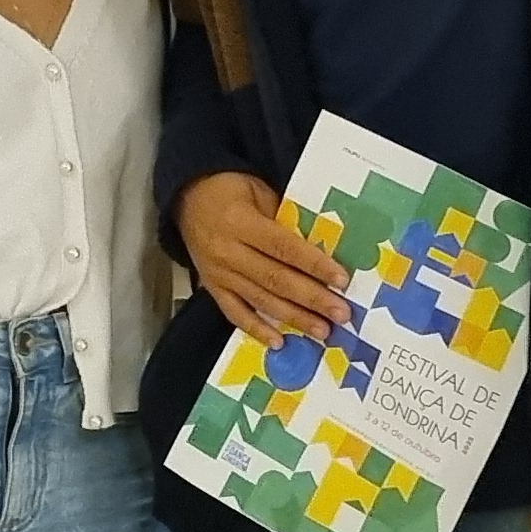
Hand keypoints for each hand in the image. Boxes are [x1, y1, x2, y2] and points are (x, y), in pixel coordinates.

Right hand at [178, 172, 351, 340]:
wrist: (189, 196)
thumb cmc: (231, 189)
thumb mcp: (260, 192)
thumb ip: (285, 220)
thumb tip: (322, 248)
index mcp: (240, 222)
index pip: (284, 248)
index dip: (314, 265)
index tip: (341, 279)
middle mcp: (228, 251)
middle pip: (276, 279)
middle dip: (312, 298)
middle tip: (340, 313)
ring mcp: (218, 273)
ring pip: (260, 300)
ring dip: (293, 318)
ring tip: (321, 330)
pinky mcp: (212, 288)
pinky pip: (235, 313)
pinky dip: (256, 329)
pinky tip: (279, 342)